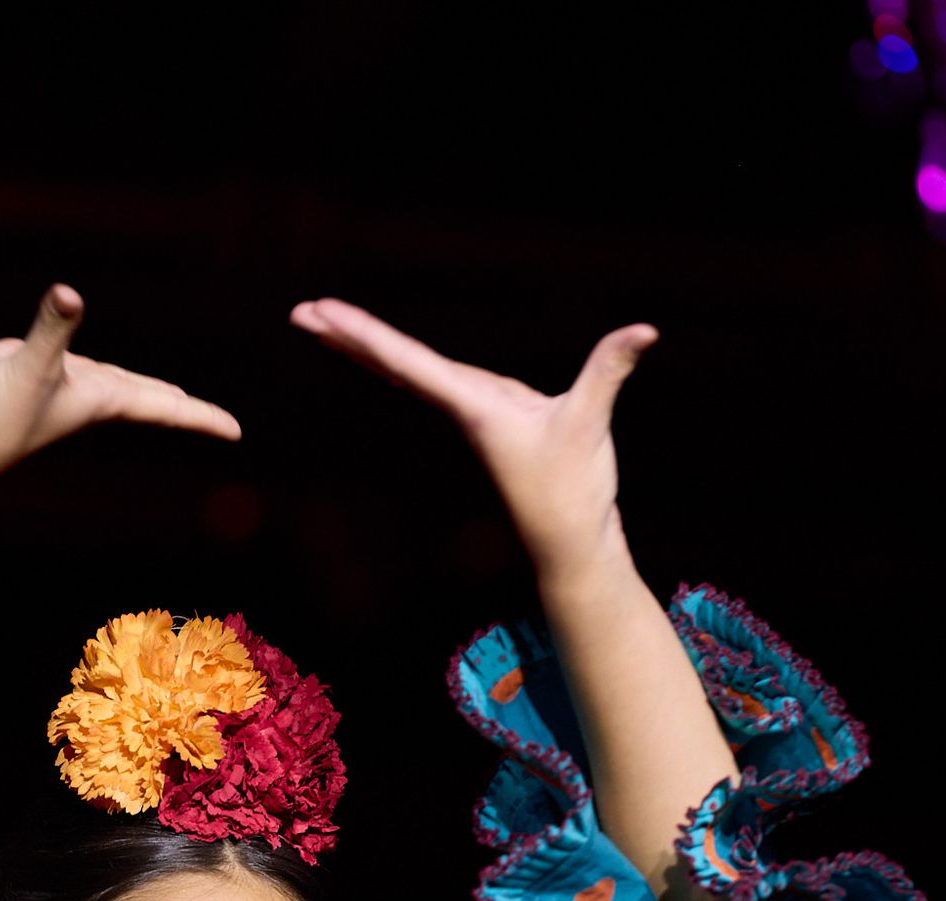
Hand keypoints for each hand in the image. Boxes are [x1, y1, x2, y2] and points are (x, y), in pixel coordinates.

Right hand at [0, 283, 241, 494]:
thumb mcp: (25, 367)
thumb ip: (51, 329)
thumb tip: (71, 294)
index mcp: (98, 400)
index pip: (164, 408)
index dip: (202, 418)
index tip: (238, 433)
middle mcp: (85, 397)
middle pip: (147, 399)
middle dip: (179, 408)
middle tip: (211, 419)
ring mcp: (56, 388)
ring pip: (113, 386)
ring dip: (141, 391)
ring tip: (168, 397)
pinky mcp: (25, 375)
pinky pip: (71, 365)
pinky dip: (91, 364)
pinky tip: (87, 362)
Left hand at [289, 297, 657, 581]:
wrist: (572, 545)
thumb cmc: (573, 492)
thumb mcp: (590, 426)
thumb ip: (609, 372)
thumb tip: (645, 332)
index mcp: (471, 404)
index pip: (405, 359)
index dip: (362, 331)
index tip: (319, 312)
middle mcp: (464, 406)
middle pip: (394, 363)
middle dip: (348, 336)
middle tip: (300, 311)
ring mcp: (476, 414)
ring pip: (411, 372)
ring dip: (371, 348)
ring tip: (331, 324)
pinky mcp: (494, 420)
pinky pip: (439, 382)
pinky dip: (408, 363)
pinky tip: (394, 359)